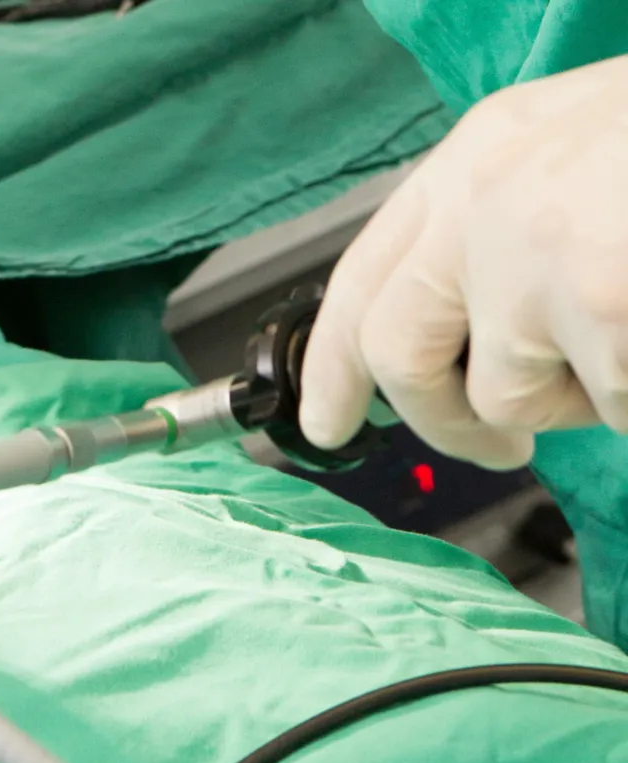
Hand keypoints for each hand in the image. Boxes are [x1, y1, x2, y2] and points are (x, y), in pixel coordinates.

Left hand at [301, 54, 627, 468]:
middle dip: (439, 420)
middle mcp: (486, 203)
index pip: (364, 278)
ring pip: (512, 395)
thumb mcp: (584, 150)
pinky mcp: (594, 309)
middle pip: (401, 356)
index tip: (327, 421)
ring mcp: (538, 260)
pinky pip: (608, 404)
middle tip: (489, 448)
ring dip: (579, 400)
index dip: (334, 365)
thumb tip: (468, 332)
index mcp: (481, 155)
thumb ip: (512, 225)